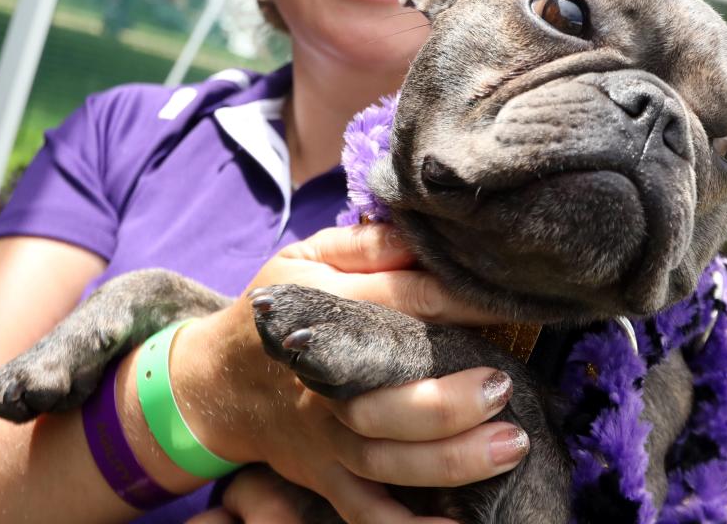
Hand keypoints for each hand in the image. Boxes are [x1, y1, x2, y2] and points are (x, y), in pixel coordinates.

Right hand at [172, 224, 524, 523]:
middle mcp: (325, 386)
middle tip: (502, 388)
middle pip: (383, 402)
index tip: (510, 303)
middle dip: (446, 401)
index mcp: (324, 318)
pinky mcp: (325, 477)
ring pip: (382, 460)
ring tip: (508, 447)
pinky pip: (365, 513)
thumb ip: (365, 245)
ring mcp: (325, 439)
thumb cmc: (274, 312)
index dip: (457, 304)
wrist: (217, 380)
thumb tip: (423, 231)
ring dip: (446, 460)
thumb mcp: (305, 259)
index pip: (397, 305)